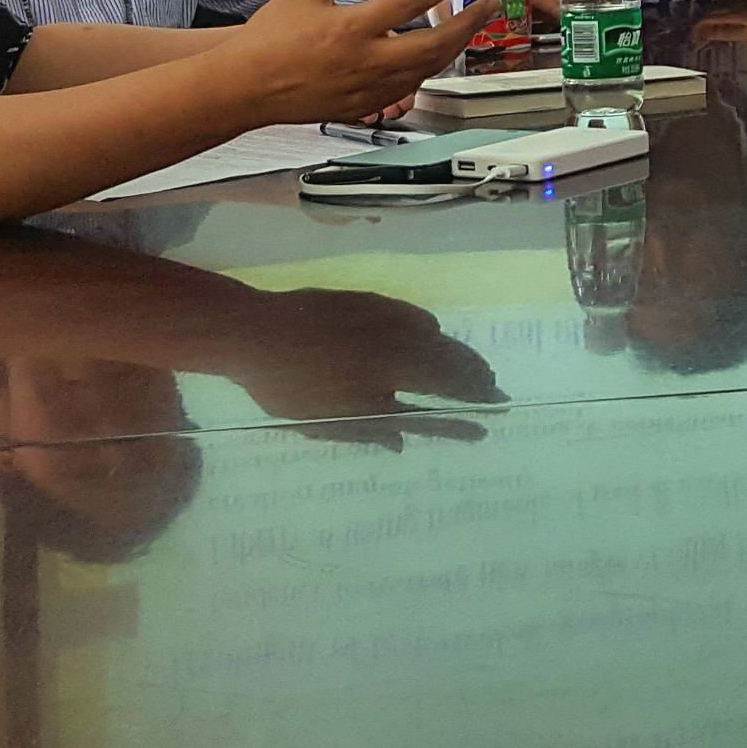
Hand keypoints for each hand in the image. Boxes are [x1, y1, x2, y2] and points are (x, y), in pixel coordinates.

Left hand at [224, 287, 505, 448]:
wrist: (254, 331)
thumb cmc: (282, 388)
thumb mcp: (319, 423)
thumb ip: (366, 432)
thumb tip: (401, 445)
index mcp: (377, 391)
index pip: (433, 408)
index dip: (462, 418)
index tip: (487, 422)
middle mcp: (388, 356)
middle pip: (446, 370)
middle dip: (474, 381)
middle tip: (493, 390)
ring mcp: (383, 325)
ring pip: (437, 341)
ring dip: (460, 356)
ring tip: (475, 368)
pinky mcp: (374, 302)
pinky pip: (416, 316)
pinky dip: (433, 331)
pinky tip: (435, 334)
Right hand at [230, 0, 490, 125]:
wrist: (244, 86)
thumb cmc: (269, 40)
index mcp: (353, 27)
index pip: (413, 0)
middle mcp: (365, 61)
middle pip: (435, 44)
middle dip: (469, 24)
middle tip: (486, 8)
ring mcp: (367, 89)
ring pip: (426, 71)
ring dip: (452, 49)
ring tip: (465, 31)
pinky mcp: (362, 107)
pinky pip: (406, 90)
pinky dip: (424, 72)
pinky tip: (429, 59)